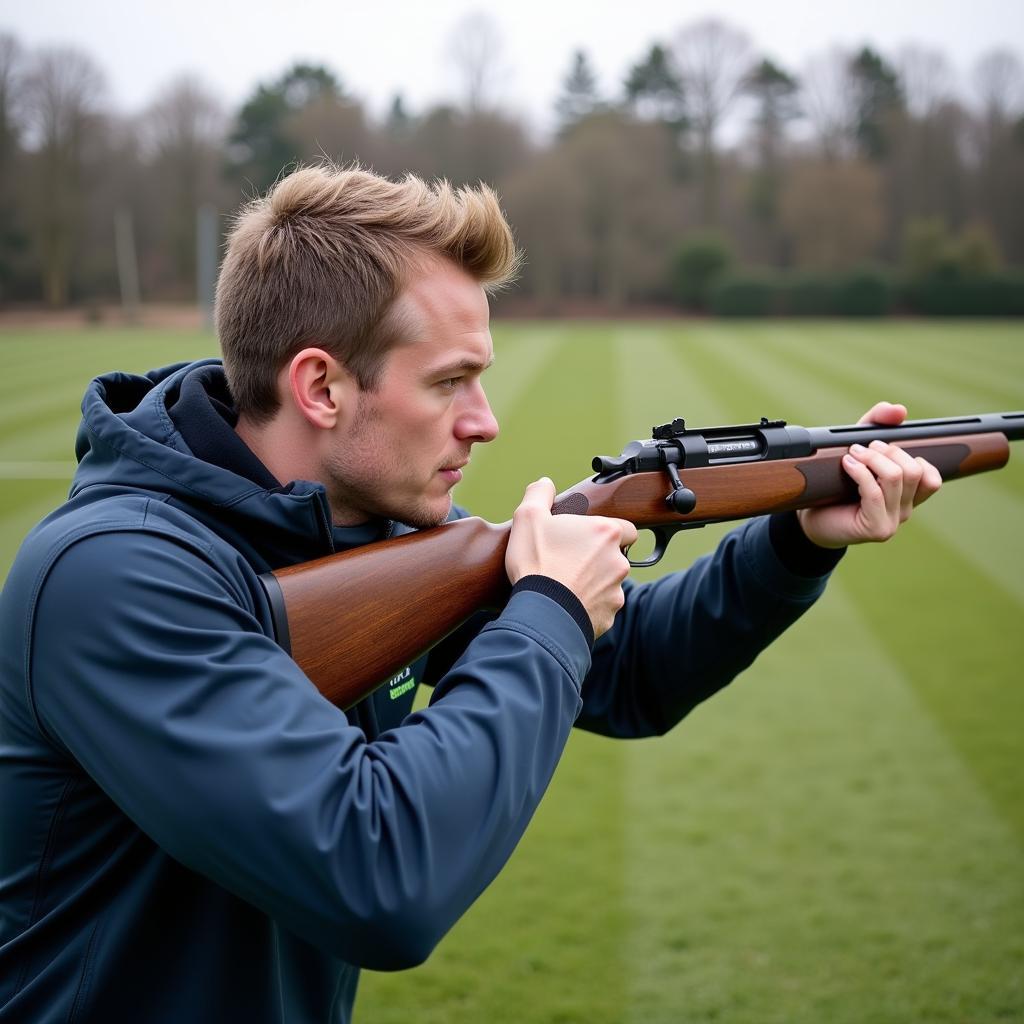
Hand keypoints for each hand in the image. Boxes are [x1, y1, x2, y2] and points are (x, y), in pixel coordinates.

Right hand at [506, 478, 636, 638]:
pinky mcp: (609, 616)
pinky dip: (589, 606)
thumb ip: (539, 494)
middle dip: (598, 558)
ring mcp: (616, 591)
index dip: (608, 532)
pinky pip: (601, 608)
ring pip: (609, 583)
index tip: (588, 538)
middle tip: (570, 560)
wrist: (541, 612)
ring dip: (594, 583)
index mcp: (606, 532)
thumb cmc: (537, 562)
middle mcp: (619, 561)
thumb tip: (545, 484)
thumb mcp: (529, 517)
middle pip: (616, 556)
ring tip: (566, 584)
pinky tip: (567, 604)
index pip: (626, 528)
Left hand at [797, 402, 942, 548]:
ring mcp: (892, 522)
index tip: (883, 447)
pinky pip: (875, 492)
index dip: (913, 456)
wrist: (811, 518)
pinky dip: (860, 472)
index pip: (932, 477)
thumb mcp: (859, 448)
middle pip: (914, 471)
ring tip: (853, 452)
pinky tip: (847, 464)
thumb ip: (877, 424)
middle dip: (889, 451)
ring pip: (896, 478)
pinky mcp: (875, 528)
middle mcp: (905, 510)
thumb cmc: (835, 485)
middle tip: (863, 447)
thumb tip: (899, 410)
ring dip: (872, 458)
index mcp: (907, 496)